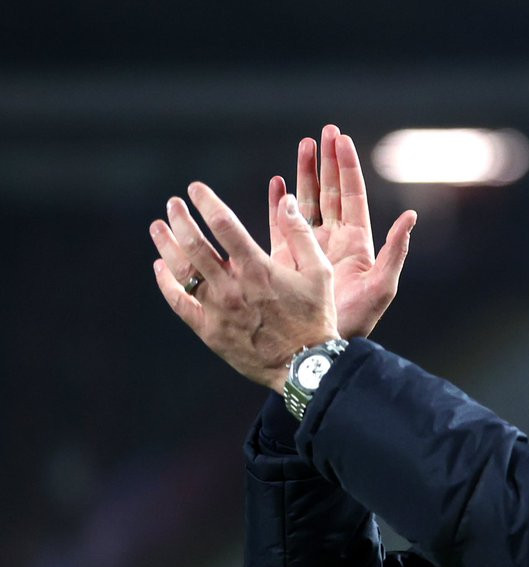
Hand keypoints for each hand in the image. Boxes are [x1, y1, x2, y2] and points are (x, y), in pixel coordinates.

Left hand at [150, 183, 339, 392]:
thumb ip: (300, 235)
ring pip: (181, 271)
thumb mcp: (319, 272)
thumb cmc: (315, 317)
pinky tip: (161, 268)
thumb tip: (286, 202)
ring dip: (166, 245)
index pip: (222, 224)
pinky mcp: (209, 330)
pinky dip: (166, 283)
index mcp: (257, 268)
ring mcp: (217, 309)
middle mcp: (232, 286)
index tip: (195, 189)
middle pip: (194, 244)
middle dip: (180, 219)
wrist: (305, 364)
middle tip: (173, 204)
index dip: (205, 202)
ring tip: (158, 227)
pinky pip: (180, 303)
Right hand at [270, 124, 417, 338]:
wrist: (322, 346)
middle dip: (327, 162)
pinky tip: (277, 183)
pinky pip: (281, 224)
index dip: (347, 167)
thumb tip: (411, 216)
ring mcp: (309, 247)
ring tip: (303, 146)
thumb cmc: (356, 321)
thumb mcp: (382, 286)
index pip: (351, 196)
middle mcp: (334, 241)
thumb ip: (396, 251)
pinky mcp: (288, 258)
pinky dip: (279, 203)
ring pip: (307, 202)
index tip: (341, 139)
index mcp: (357, 243)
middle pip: (330, 192)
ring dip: (305, 174)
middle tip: (323, 132)